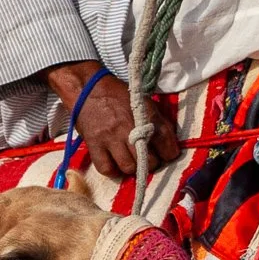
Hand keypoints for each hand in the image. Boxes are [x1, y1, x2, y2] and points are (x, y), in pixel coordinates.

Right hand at [41, 61, 180, 177]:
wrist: (89, 89)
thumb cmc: (119, 96)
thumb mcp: (144, 103)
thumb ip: (159, 122)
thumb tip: (170, 145)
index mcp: (146, 115)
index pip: (166, 142)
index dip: (169, 153)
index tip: (166, 155)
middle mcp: (130, 128)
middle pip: (148, 161)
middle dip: (151, 163)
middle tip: (148, 159)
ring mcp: (111, 138)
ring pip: (128, 167)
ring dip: (133, 168)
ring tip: (132, 162)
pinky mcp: (94, 145)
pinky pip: (106, 168)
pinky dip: (113, 170)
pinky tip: (115, 164)